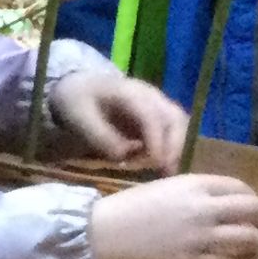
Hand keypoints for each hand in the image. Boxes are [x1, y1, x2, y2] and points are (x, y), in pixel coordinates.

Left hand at [49, 68, 187, 169]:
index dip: (155, 139)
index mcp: (129, 93)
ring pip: (179, 124)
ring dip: (176, 148)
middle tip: (166, 171)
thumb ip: (101, 137)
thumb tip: (124, 156)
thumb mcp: (79, 118)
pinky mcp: (157, 115)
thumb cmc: (78, 102)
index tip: (155, 162)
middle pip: (175, 117)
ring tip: (165, 172)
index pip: (150, 115)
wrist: (80, 86)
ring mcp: (156, 104)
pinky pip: (172, 131)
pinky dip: (171, 148)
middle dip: (174, 145)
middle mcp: (150, 96)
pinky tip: (161, 167)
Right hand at [90, 174, 257, 258]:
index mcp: (194, 184)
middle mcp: (203, 208)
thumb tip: (215, 206)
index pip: (238, 187)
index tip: (256, 207)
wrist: (99, 234)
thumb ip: (191, 194)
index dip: (253, 197)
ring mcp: (200, 237)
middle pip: (250, 209)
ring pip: (247, 237)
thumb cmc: (125, 209)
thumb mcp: (162, 189)